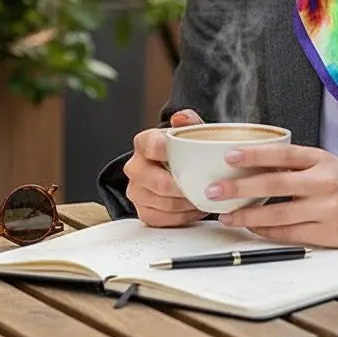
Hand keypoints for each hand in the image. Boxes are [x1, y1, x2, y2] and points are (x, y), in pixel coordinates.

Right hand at [124, 109, 208, 227]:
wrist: (180, 167)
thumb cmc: (186, 149)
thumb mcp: (190, 132)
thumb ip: (189, 122)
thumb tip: (181, 118)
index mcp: (144, 142)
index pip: (151, 146)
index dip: (165, 151)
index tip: (181, 155)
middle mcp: (135, 167)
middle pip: (157, 182)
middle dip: (182, 187)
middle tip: (203, 186)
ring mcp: (136, 191)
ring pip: (161, 203)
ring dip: (185, 203)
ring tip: (202, 197)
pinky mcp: (142, 211)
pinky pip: (161, 219)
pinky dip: (181, 216)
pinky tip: (194, 208)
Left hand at [211, 145, 337, 248]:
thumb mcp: (326, 164)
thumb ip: (295, 165)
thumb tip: (253, 164)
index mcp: (322, 159)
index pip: (284, 153)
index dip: (255, 153)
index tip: (229, 155)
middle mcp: (323, 182)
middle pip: (275, 184)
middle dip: (240, 187)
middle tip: (215, 190)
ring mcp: (325, 208)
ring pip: (277, 213)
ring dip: (247, 216)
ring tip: (226, 215)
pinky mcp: (326, 233)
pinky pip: (288, 233)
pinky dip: (266, 231)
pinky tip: (252, 229)